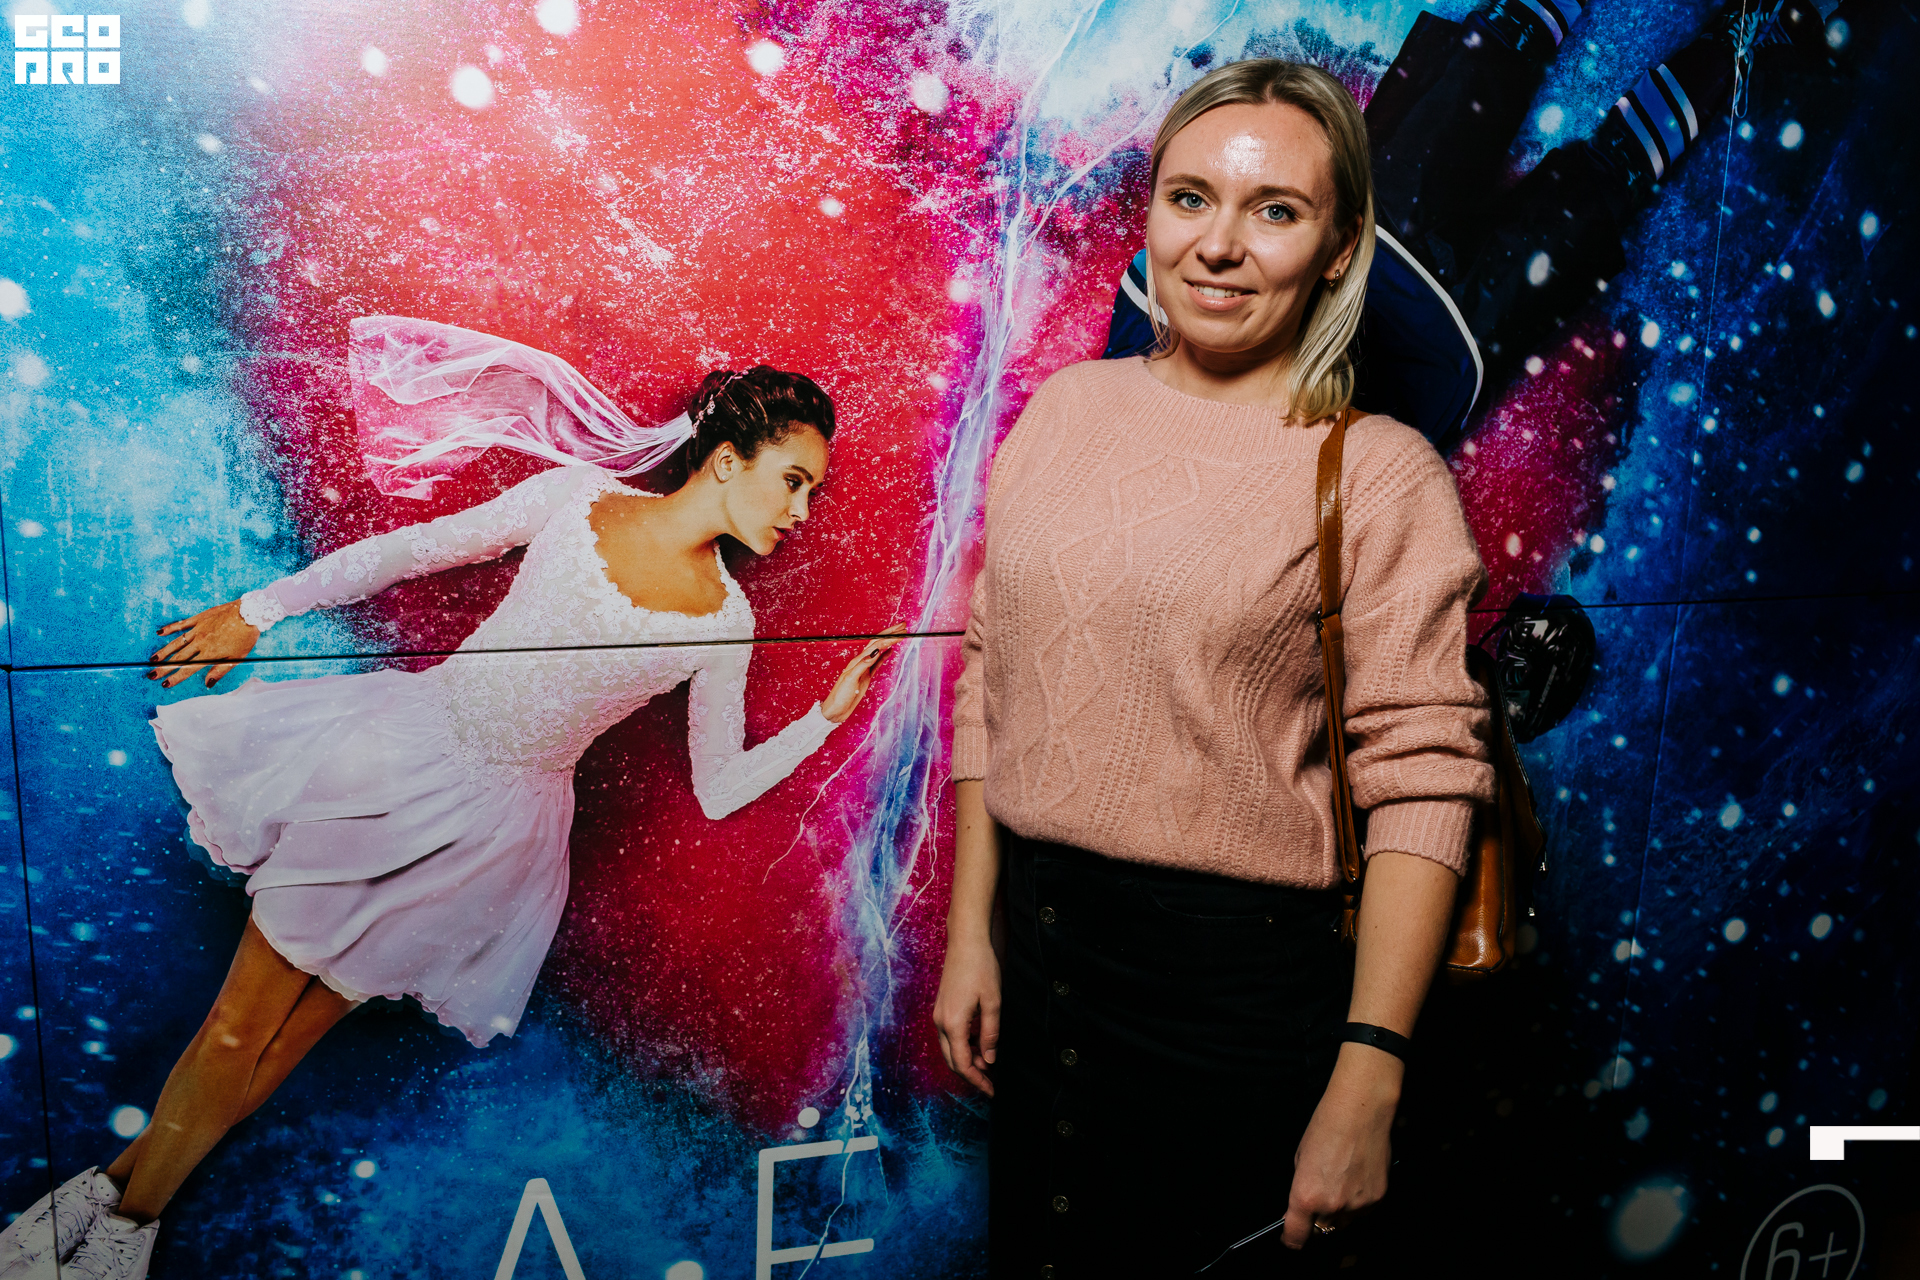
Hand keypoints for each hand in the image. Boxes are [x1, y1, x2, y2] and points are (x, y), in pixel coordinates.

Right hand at [150, 600, 260, 688]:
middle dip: (163, 668)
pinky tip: (159, 632)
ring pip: (176, 643)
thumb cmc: (246, 637)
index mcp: (210, 654)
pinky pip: (181, 624)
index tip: (164, 684)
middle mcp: (200, 642)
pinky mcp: (199, 619)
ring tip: (152, 660)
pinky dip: (170, 628)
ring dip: (163, 652)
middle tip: (150, 675)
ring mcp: (198, 630)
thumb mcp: (237, 658)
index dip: (175, 677)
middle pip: (178, 658)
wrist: (250, 613)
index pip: (188, 669)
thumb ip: (220, 670)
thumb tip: (208, 684)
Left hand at [820, 625, 905, 723]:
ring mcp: (864, 668)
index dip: (889, 637)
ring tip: (900, 634)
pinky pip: (878, 662)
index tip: (901, 632)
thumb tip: (875, 651)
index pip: (876, 645)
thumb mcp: (850, 680)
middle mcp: (861, 661)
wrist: (835, 709)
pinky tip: (891, 651)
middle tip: (904, 626)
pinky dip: (885, 655)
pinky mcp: (866, 676)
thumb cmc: (840, 696)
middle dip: (890, 633)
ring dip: (889, 641)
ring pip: (879, 650)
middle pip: (878, 643)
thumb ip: (862, 665)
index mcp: (857, 661)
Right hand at [932, 936, 999, 1094]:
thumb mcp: (993, 1002)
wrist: (965, 943)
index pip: (962, 1064)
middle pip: (952, 1060)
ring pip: (950, 1049)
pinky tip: (979, 1044)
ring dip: (967, 1060)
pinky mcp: (942, 1008)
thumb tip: (989, 1060)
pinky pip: (950, 1036)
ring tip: (988, 1063)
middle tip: (990, 1083)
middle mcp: (941, 1022)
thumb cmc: (981, 969)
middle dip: (971, 1075)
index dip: (977, 1081)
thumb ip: (990, 1033)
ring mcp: (939, 1015)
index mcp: (953, 1023)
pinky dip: (963, 1046)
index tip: (991, 1090)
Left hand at [1280, 1041, 1402, 1247]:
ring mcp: (1357, 1205)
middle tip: (1320, 1195)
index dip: (1292, 1239)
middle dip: (1317, 1219)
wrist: (1360, 1112)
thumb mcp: (1300, 1159)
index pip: (1296, 1236)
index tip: (1291, 1238)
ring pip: (1344, 1222)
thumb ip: (1300, 1189)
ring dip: (1339, 1211)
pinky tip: (1356, 1177)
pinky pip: (1363, 1211)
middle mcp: (1331, 1206)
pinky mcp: (1377, 1199)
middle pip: (1322, 1230)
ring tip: (1340, 1180)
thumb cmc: (1326, 1128)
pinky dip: (1358, 1202)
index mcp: (1306, 1196)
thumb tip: (1300, 1209)